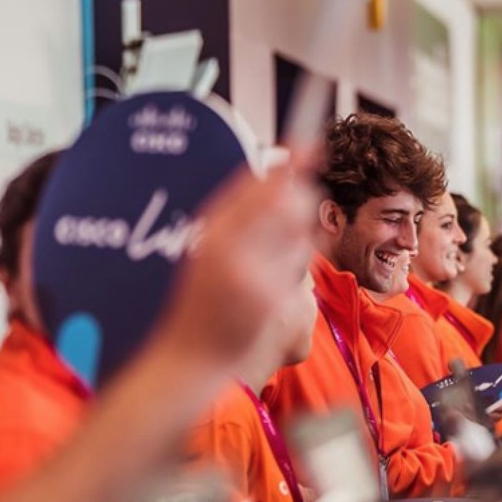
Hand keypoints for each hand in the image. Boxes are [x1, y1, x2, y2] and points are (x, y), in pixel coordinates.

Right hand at [158, 153, 317, 365]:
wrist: (191, 355)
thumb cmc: (200, 302)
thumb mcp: (206, 252)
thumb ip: (236, 218)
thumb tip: (276, 181)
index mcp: (213, 233)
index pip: (257, 186)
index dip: (289, 164)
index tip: (309, 146)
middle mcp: (234, 250)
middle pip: (289, 204)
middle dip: (302, 201)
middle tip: (298, 208)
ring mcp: (256, 276)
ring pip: (302, 237)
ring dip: (300, 241)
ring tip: (273, 260)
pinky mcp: (273, 301)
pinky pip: (302, 272)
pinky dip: (295, 272)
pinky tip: (273, 286)